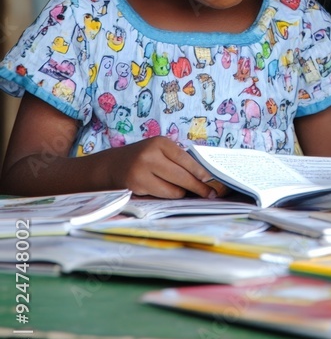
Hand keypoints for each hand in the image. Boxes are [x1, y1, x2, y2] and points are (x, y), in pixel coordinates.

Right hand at [107, 136, 225, 198]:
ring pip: (173, 190)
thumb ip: (176, 159)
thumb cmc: (142, 158)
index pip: (185, 159)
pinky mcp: (137, 187)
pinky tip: (168, 192)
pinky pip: (162, 195)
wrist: (113, 166)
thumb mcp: (158, 150)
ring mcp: (142, 172)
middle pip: (181, 176)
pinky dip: (169, 196)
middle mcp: (150, 155)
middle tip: (210, 193)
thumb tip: (202, 177)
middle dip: (198, 187)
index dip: (199, 171)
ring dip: (182, 193)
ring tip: (184, 191)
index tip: (210, 179)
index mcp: (160, 142)